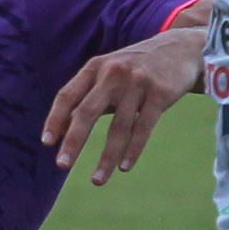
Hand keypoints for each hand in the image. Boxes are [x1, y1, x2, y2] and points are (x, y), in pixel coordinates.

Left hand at [43, 24, 204, 185]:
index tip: (47, 143)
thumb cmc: (137, 68)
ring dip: (106, 157)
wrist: (181, 48)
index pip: (67, 95)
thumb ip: (88, 97)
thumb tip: (62, 130)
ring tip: (97, 180)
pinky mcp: (160, 92)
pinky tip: (124, 167)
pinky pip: (143, 128)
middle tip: (62, 165)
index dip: (55, 119)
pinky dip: (132, 150)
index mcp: (95, 67)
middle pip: (87, 111)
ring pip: (118, 127)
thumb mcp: (109, 73)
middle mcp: (113, 73)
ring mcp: (138, 82)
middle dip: (73, 141)